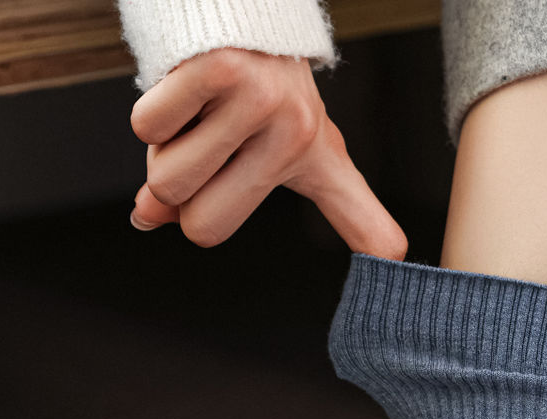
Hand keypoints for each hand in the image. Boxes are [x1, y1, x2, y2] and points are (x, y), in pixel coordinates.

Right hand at [129, 48, 406, 256]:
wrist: (239, 7)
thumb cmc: (257, 89)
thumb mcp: (281, 149)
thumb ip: (226, 203)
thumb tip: (148, 216)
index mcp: (320, 163)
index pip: (362, 219)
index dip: (373, 240)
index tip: (398, 265)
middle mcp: (298, 136)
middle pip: (203, 223)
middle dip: (184, 195)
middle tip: (209, 149)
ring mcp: (260, 102)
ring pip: (169, 178)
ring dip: (162, 150)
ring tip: (199, 114)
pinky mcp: (217, 69)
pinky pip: (149, 127)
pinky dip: (150, 114)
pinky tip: (183, 87)